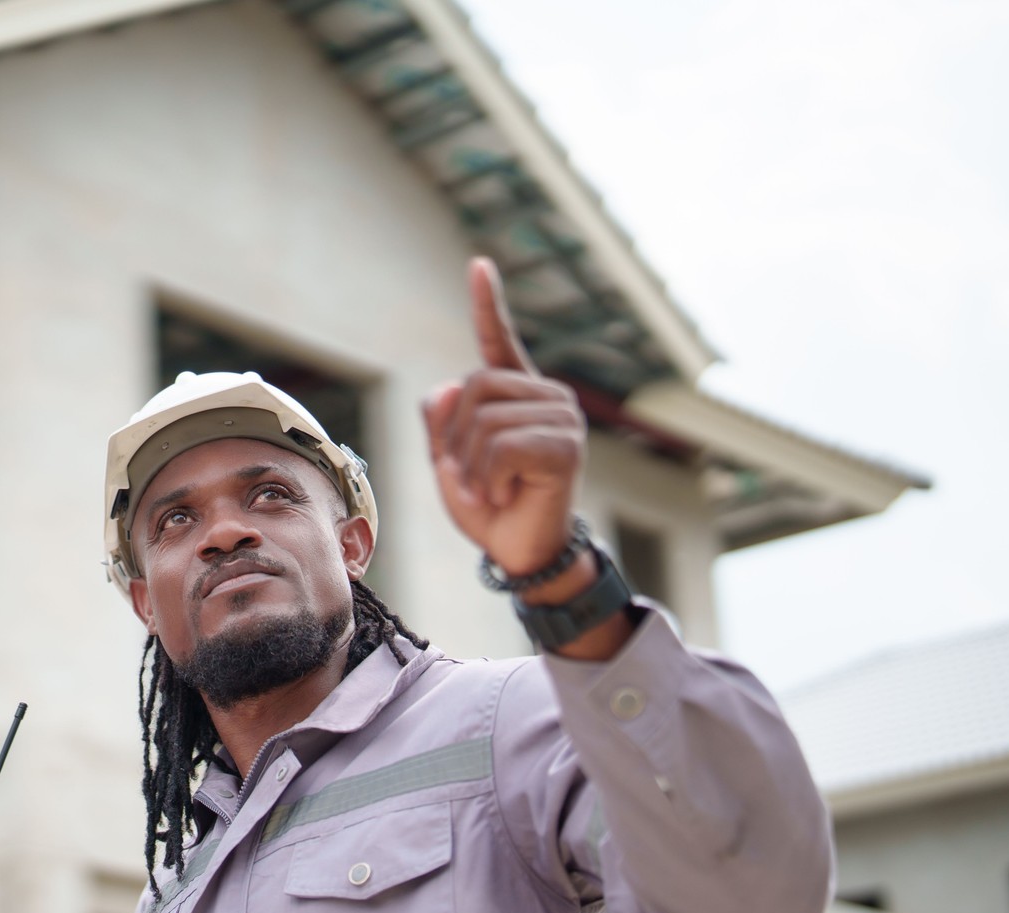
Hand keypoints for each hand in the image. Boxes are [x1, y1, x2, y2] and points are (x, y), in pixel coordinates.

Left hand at [421, 257, 585, 577]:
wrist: (520, 552)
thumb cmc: (489, 506)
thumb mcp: (451, 462)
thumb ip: (442, 422)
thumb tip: (447, 387)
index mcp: (518, 395)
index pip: (500, 342)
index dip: (488, 305)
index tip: (478, 266)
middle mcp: (547, 397)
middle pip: (474, 388)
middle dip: (455, 440)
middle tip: (472, 478)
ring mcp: (563, 418)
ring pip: (485, 420)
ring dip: (471, 466)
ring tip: (491, 489)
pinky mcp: (566, 446)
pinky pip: (501, 447)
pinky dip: (488, 479)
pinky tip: (504, 494)